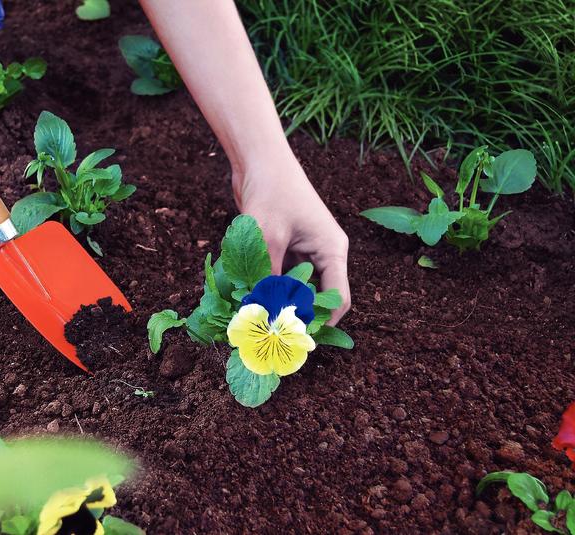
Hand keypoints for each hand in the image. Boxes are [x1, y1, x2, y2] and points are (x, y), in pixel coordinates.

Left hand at [233, 154, 350, 325]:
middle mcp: (323, 253)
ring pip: (296, 288)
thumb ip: (267, 278)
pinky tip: (249, 296)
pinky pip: (281, 276)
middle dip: (297, 315)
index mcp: (332, 250)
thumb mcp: (268, 239)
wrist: (258, 160)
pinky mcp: (286, 247)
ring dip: (278, 301)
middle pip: (317, 297)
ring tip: (257, 318)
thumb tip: (261, 313)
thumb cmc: (270, 193)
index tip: (296, 339)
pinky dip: (268, 286)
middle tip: (272, 334)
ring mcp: (305, 251)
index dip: (320, 323)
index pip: (337, 299)